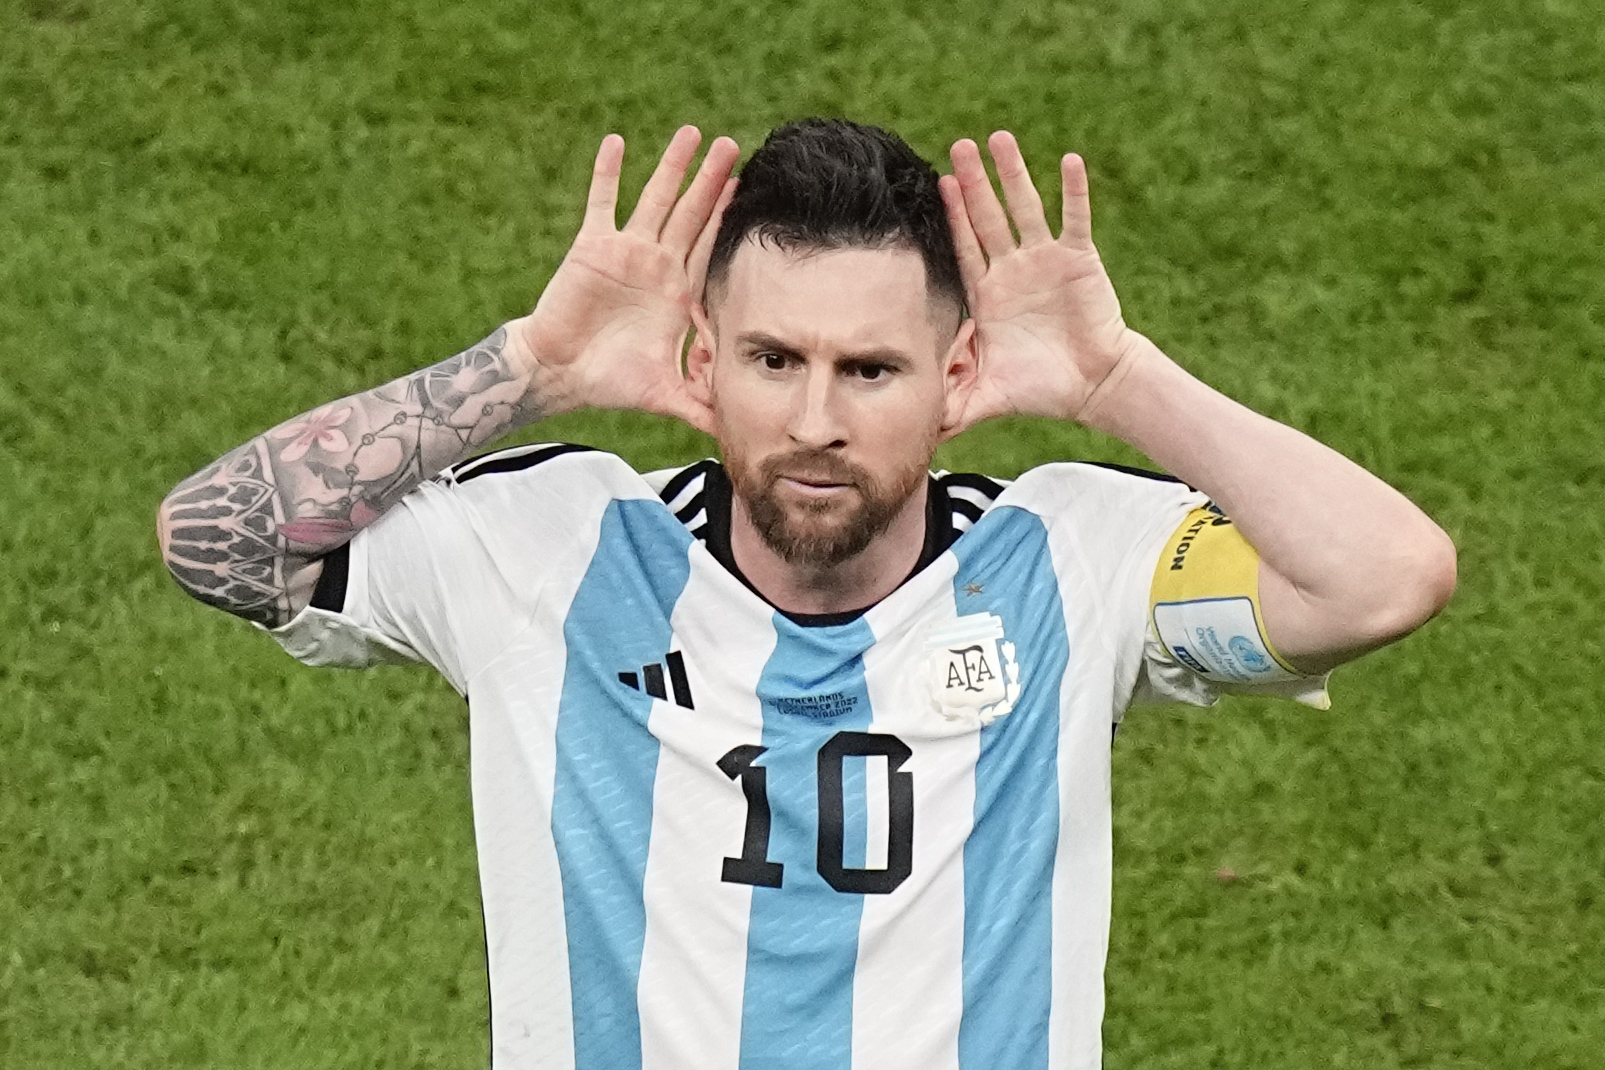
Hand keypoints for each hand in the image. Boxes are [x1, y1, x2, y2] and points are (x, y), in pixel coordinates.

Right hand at [513, 126, 739, 431]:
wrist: (559, 373)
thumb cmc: (609, 383)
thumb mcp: (666, 394)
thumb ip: (701, 407)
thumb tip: (736, 435)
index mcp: (676, 293)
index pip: (709, 249)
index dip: (728, 221)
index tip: (750, 191)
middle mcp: (655, 265)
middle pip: (691, 215)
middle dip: (712, 182)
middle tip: (733, 146)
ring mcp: (625, 252)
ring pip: (655, 199)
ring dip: (672, 167)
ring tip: (692, 134)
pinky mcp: (593, 246)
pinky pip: (601, 201)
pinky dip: (607, 173)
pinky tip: (617, 142)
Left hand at [938, 132, 1143, 434]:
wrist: (1090, 387)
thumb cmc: (1038, 388)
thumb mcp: (985, 396)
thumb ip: (949, 406)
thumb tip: (911, 430)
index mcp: (989, 293)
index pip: (965, 247)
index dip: (953, 216)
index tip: (938, 183)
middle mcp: (1014, 269)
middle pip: (989, 218)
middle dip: (974, 183)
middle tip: (959, 145)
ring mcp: (1046, 261)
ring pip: (1026, 208)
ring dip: (1014, 174)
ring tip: (1000, 139)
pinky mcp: (1079, 261)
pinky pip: (1074, 219)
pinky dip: (1073, 192)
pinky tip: (1068, 160)